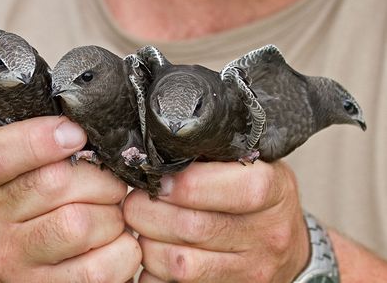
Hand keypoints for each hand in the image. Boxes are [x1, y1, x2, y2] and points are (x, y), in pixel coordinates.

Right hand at [0, 116, 140, 281]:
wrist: (41, 257)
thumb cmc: (50, 199)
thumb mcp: (37, 164)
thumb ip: (54, 143)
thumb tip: (82, 128)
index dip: (40, 139)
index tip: (77, 135)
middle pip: (55, 183)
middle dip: (100, 179)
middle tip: (111, 185)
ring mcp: (13, 261)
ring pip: (79, 225)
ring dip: (112, 216)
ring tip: (111, 216)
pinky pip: (99, 268)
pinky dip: (123, 250)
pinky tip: (115, 242)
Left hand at [124, 160, 308, 282]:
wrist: (288, 247)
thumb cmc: (261, 199)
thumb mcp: (255, 166)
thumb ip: (216, 157)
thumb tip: (163, 152)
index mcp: (275, 192)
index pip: (236, 189)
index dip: (187, 184)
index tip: (158, 178)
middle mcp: (267, 235)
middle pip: (194, 228)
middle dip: (149, 212)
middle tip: (135, 201)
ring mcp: (250, 271)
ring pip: (180, 263)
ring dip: (148, 243)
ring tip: (143, 226)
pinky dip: (154, 271)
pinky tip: (155, 252)